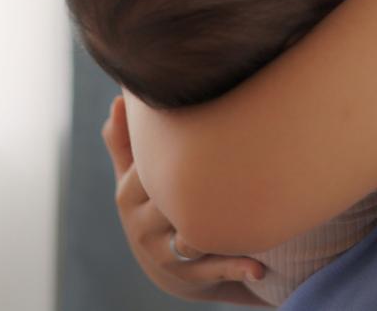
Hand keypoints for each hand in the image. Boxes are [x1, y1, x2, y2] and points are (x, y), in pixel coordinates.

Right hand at [102, 94, 271, 304]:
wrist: (168, 268)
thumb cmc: (152, 208)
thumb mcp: (131, 179)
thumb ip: (123, 142)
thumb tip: (118, 99)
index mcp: (127, 195)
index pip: (146, 169)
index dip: (172, 150)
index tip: (207, 124)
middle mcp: (141, 226)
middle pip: (168, 201)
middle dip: (198, 188)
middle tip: (235, 164)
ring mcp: (165, 253)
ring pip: (192, 237)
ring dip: (220, 232)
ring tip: (252, 216)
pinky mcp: (191, 277)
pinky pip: (215, 270)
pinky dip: (237, 268)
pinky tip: (258, 268)